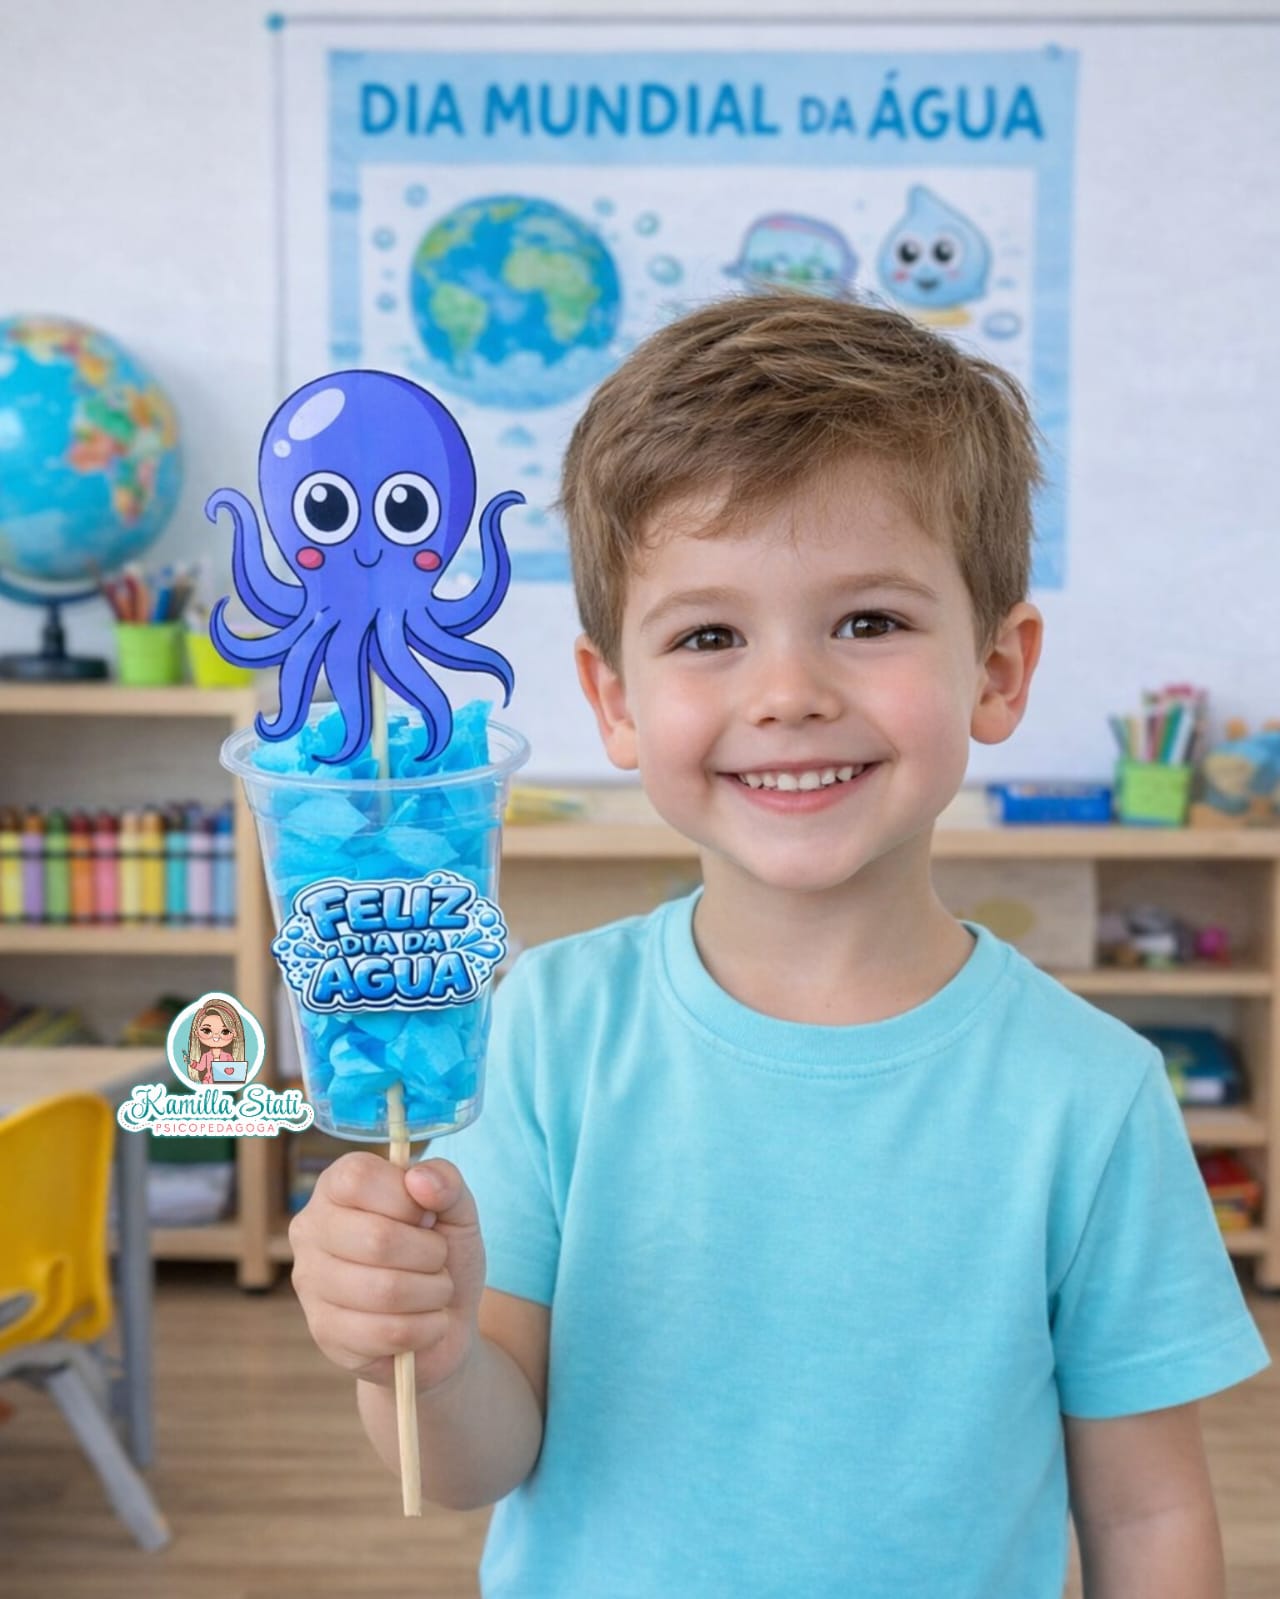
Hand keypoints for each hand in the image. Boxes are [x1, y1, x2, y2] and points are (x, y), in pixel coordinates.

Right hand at [289, 1151, 486, 1395]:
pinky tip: (425, 1321)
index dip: (406, 1199)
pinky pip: (387, 1333)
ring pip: (385, 1291)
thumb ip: (446, 1182)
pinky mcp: (324, 1333)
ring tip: (435, 1290)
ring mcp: (311, 1283)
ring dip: (432, 1292)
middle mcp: (311, 1229)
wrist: (445, 1320)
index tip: (426, 1215)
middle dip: (430, 1253)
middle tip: (438, 1259)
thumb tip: (419, 1179)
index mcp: (336, 1186)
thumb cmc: (442, 1253)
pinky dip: (426, 1328)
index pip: (358, 1178)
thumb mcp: (456, 1208)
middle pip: (377, 1239)